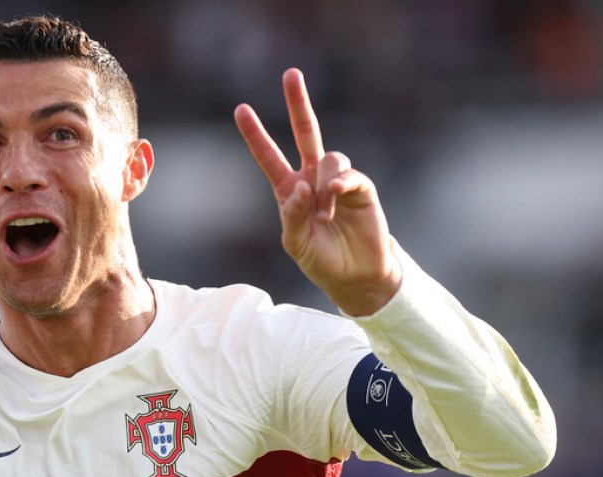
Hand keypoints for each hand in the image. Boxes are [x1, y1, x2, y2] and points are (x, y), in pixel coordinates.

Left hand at [234, 69, 400, 315]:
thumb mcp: (295, 243)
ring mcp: (337, 181)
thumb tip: (302, 187)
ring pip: (328, 158)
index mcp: (289, 190)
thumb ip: (291, 215)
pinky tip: (337, 195)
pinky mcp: (361, 189)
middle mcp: (312, 179)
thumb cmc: (321, 259)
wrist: (356, 275)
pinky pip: (349, 175)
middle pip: (305, 132)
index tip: (241, 109)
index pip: (269, 157)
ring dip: (324, 186)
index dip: (256, 135)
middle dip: (298, 103)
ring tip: (326, 216)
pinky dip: (341, 184)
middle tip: (290, 74)